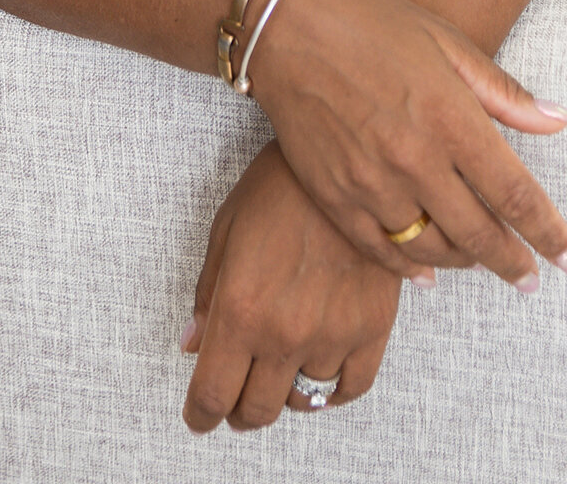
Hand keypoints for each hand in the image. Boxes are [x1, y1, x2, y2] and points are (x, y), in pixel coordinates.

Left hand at [181, 141, 416, 433]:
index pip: (212, 394)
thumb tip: (192, 344)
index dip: (200, 413)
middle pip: (256, 410)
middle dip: (239, 410)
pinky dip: (332, 390)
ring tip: (279, 366)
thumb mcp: (227, 228)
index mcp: (241, 309)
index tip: (198, 414)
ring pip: (303, 399)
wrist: (346, 153)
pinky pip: (352, 386)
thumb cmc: (278, 182)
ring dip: (284, 390)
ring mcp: (333, 332)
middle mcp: (285, 332)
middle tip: (236, 395)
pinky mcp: (374, 325)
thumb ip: (208, 293)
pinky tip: (320, 370)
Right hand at [244, 0, 566, 287]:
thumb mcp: (446, 42)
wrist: (287, 27)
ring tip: (479, 260)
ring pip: (431, 249)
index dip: (547, 232)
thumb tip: (558, 120)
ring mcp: (371, 181)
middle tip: (529, 277)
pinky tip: (426, 271)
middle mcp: (415, 157)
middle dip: (511, 262)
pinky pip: (380, 251)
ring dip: (463, 262)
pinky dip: (408, 269)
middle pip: (478, 234)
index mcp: (449, 116)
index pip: (514, 193)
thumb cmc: (369, 22)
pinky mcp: (335, 195)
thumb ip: (502, 91)